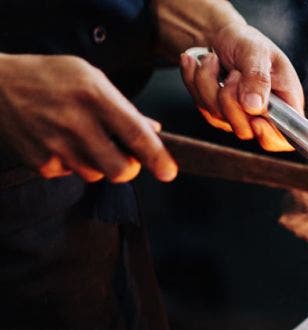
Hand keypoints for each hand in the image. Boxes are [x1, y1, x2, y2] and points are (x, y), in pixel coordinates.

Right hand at [0, 54, 176, 181]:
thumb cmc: (50, 77)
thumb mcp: (91, 77)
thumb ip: (124, 107)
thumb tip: (154, 131)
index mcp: (94, 96)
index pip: (136, 135)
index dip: (157, 158)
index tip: (169, 172)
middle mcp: (75, 122)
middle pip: (119, 170)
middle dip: (128, 169)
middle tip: (125, 158)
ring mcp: (55, 144)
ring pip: (96, 175)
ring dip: (97, 164)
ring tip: (82, 138)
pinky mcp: (39, 161)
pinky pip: (70, 174)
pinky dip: (71, 163)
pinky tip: (60, 142)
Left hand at [179, 23, 302, 151]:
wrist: (223, 36)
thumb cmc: (247, 42)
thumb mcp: (257, 52)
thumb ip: (258, 78)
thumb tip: (255, 107)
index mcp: (286, 103)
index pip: (284, 137)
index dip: (270, 137)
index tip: (256, 120)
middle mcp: (264, 115)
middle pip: (245, 130)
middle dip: (230, 100)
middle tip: (234, 73)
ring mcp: (239, 116)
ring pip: (218, 116)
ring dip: (208, 84)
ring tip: (211, 59)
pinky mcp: (218, 112)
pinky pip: (202, 106)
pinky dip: (194, 81)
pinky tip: (196, 63)